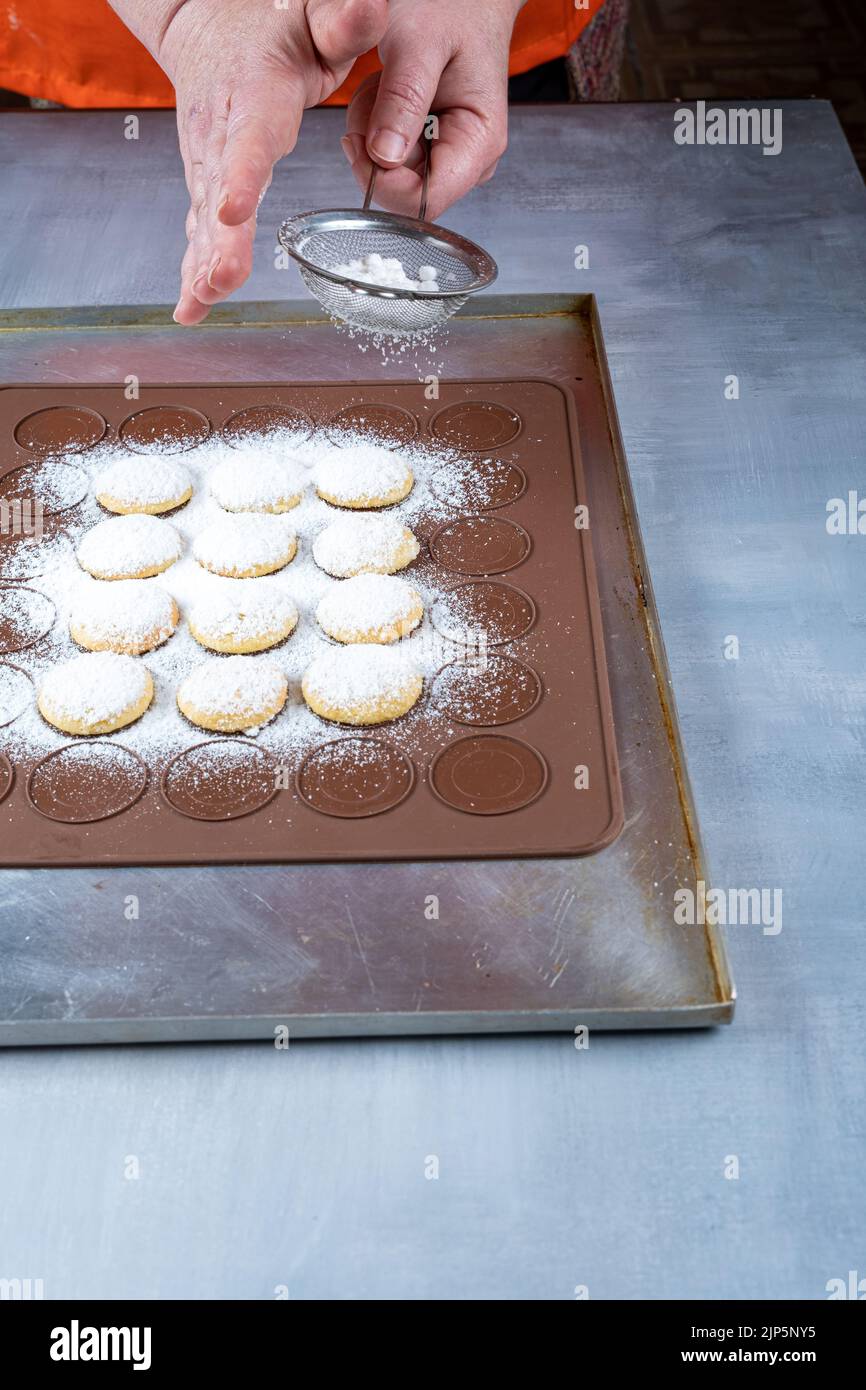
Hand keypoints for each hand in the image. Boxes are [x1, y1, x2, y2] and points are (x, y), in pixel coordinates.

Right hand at [111, 0, 387, 322]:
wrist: (205, 20)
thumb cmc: (271, 18)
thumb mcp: (313, 12)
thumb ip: (343, 18)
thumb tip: (373, 7)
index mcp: (254, 92)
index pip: (249, 139)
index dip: (241, 176)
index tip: (234, 211)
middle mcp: (221, 132)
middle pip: (218, 192)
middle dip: (218, 241)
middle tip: (220, 281)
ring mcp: (207, 161)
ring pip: (202, 219)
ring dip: (203, 264)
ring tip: (202, 302)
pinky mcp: (204, 183)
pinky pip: (198, 231)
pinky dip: (194, 271)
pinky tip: (192, 309)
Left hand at [342, 0, 521, 221]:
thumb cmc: (453, 6)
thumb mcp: (419, 43)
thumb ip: (402, 100)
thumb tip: (385, 158)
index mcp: (478, 142)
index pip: (425, 202)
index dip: (385, 183)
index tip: (359, 142)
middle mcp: (467, 157)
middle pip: (404, 191)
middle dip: (376, 148)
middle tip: (376, 93)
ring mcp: (449, 154)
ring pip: (391, 172)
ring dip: (373, 130)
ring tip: (385, 83)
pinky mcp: (429, 145)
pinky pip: (388, 153)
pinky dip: (375, 123)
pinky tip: (387, 90)